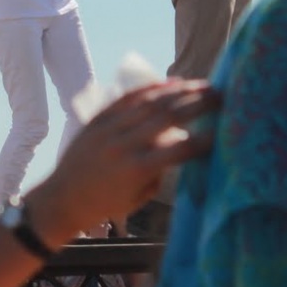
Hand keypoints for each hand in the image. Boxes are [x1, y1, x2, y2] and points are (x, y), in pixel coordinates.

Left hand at [23, 79, 215, 243]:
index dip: (204, 139)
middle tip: (221, 96)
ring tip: (203, 85)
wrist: (62, 199)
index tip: (224, 131)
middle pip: (168, 116)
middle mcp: (124, 144)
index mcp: (137, 169)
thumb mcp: (139, 196)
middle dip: (198, 103)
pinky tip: (171, 83)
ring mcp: (109, 128)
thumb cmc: (106, 204)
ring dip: (180, 91)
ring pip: (151, 102)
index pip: (179, 149)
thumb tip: (182, 141)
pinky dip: (151, 88)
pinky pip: (128, 97)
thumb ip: (162, 170)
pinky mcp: (98, 119)